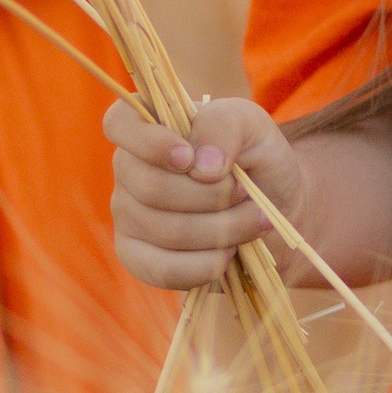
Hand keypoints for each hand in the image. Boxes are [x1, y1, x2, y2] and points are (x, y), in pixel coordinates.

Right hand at [108, 93, 307, 290]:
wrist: (272, 204)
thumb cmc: (253, 155)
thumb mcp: (250, 124)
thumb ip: (224, 127)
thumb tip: (202, 167)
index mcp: (147, 125)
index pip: (119, 123)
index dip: (149, 143)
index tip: (190, 158)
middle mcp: (128, 169)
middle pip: (150, 188)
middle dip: (211, 195)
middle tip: (245, 191)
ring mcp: (127, 216)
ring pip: (164, 230)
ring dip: (221, 229)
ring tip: (252, 219)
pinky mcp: (138, 258)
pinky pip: (162, 269)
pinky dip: (205, 264)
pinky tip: (230, 252)